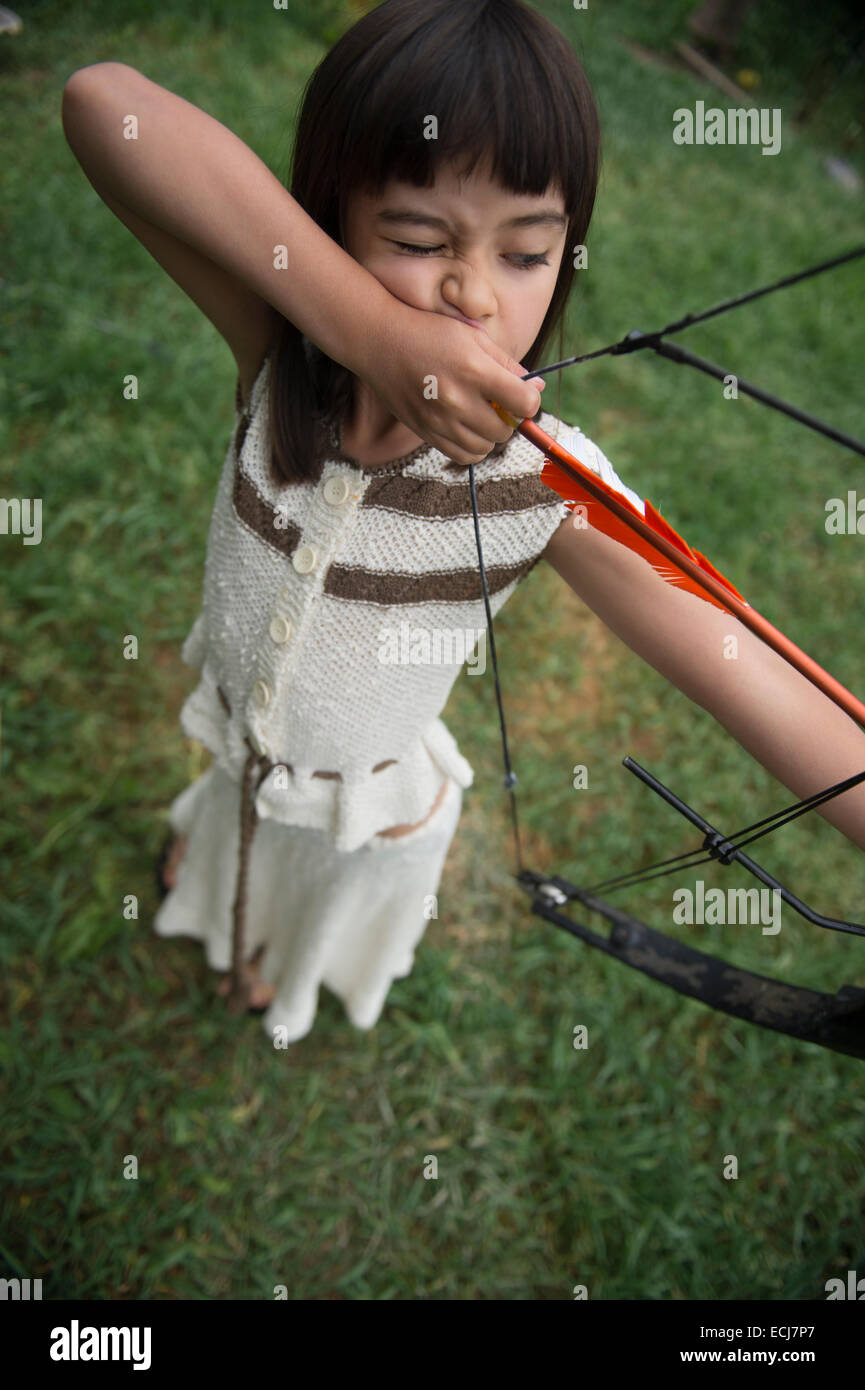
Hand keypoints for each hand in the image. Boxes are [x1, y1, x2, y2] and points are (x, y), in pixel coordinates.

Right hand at [356, 297, 546, 464]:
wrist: (379, 343)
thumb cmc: (429, 333)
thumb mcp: (473, 337)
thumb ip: (508, 364)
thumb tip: (538, 388)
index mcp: (474, 370)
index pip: (524, 403)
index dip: (530, 400)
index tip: (522, 393)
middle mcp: (458, 399)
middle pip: (506, 430)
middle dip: (510, 419)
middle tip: (499, 402)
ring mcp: (439, 420)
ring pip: (485, 447)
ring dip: (491, 434)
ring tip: (481, 414)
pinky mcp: (425, 432)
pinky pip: (463, 456)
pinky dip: (473, 447)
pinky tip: (467, 427)